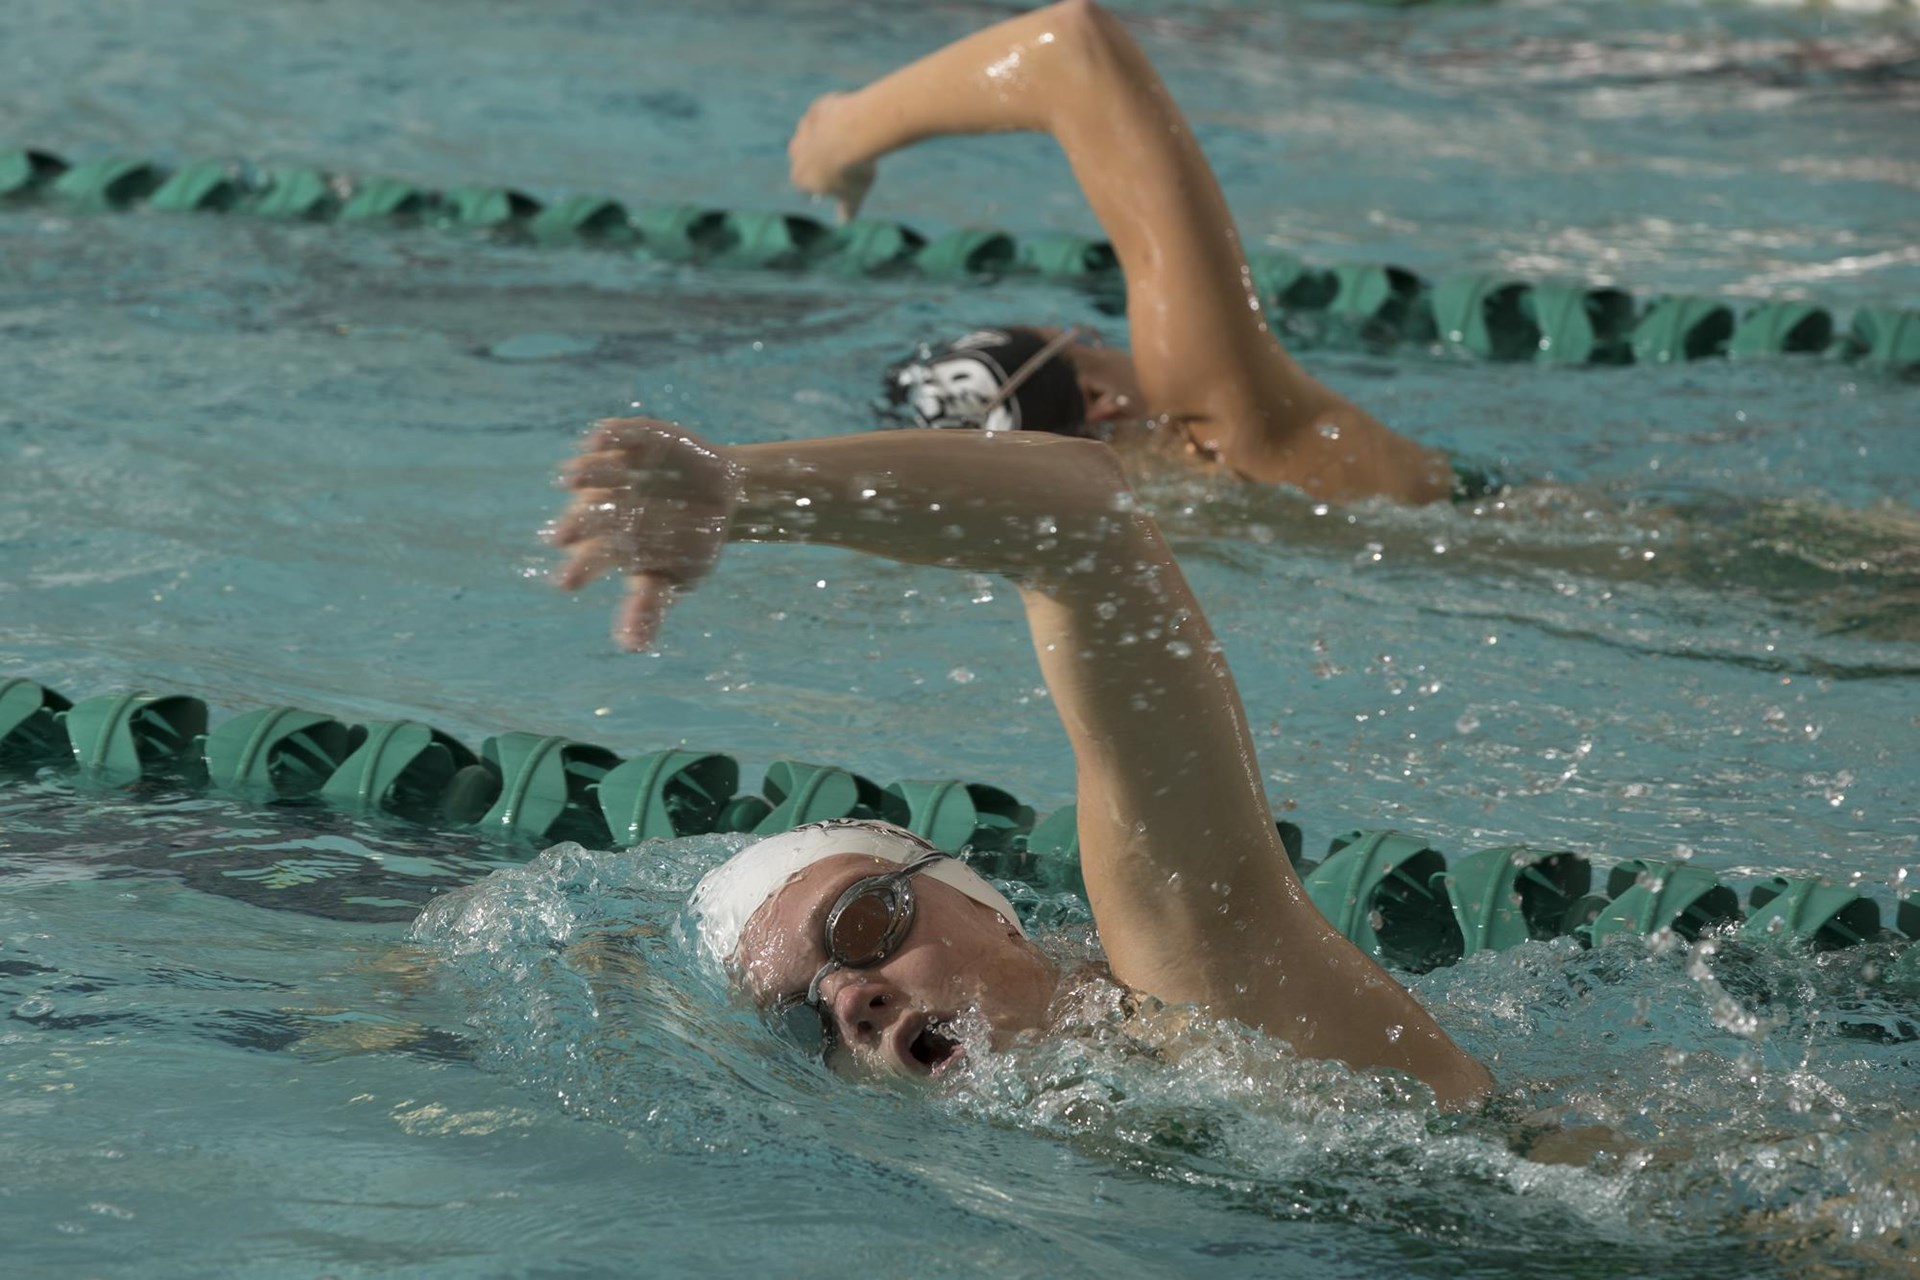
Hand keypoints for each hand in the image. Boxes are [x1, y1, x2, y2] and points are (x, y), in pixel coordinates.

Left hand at [551, 418, 740, 651]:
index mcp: (607, 545)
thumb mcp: (672, 579)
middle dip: (578, 524)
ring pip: (594, 473)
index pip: (589, 559)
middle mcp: (602, 506)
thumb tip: (632, 648)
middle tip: (564, 537)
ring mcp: (616, 472)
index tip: (569, 583)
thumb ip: (649, 608)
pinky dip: (610, 435)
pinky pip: (619, 434)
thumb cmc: (686, 547)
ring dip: (586, 475)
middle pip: (587, 516)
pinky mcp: (636, 440)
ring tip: (571, 481)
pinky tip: (597, 439)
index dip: (580, 569)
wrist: (720, 497)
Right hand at [788, 91, 875, 222]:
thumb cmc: (852, 170)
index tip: (845, 180)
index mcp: (800, 178)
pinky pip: (827, 114)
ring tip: (855, 139)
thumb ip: (847, 210)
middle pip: (810, 156)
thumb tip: (845, 222)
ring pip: (817, 133)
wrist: (854, 133)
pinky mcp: (816, 109)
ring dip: (831, 135)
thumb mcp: (853, 196)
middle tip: (851, 159)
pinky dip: (838, 118)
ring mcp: (804, 128)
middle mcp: (795, 153)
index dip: (829, 183)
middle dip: (827, 158)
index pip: (810, 184)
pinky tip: (854, 121)